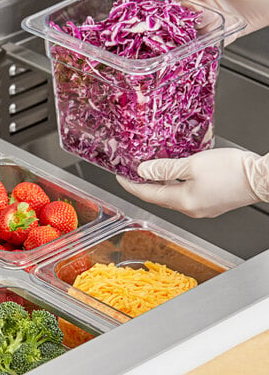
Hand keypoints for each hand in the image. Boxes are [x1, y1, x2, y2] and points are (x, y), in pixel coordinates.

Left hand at [116, 148, 268, 217]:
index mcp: (182, 202)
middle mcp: (190, 209)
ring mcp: (202, 208)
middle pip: (158, 197)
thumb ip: (165, 168)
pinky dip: (175, 185)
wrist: (264, 178)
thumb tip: (143, 171)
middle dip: (143, 185)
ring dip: (159, 184)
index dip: (130, 185)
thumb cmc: (233, 171)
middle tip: (131, 173)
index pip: (147, 195)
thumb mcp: (192, 164)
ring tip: (149, 171)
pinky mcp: (212, 203)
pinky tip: (174, 174)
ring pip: (172, 196)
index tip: (119, 177)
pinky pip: (186, 195)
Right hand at [168, 0, 268, 44]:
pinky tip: (223, 35)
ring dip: (204, 33)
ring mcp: (215, 18)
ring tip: (219, 24)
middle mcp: (206, 3)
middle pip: (185, 18)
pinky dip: (214, 43)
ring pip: (196, 32)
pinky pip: (212, 41)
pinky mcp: (224, 31)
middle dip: (192, 22)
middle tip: (207, 18)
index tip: (182, 13)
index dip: (176, 8)